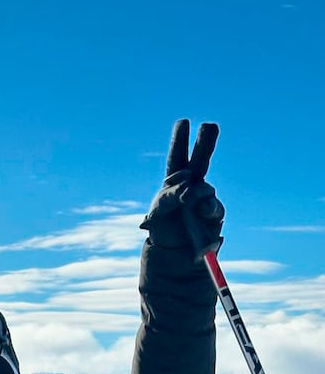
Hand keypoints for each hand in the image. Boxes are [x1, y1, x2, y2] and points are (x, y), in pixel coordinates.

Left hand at [140, 119, 224, 254]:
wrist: (175, 252)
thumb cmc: (163, 227)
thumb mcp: (159, 209)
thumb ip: (172, 195)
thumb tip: (193, 192)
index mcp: (174, 181)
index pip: (177, 157)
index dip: (180, 140)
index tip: (183, 122)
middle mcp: (192, 185)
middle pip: (200, 160)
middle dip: (205, 143)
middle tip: (210, 125)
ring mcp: (205, 198)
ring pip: (205, 187)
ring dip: (196, 192)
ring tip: (186, 203)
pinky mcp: (214, 213)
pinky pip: (212, 206)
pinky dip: (206, 208)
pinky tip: (202, 212)